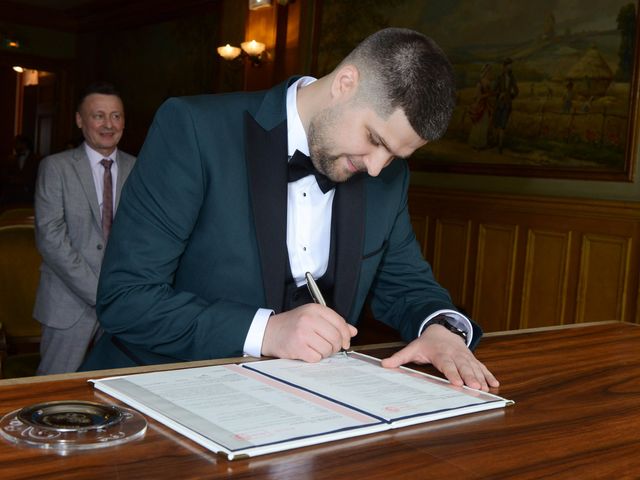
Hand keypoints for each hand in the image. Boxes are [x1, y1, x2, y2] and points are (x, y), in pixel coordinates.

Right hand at [262, 304, 357, 361]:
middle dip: (336, 346)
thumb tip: (353, 331)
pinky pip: (317, 357)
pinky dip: (315, 358)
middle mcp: (309, 319)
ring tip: (316, 349)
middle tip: (330, 347)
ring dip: (325, 353)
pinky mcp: (297, 347)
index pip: (340, 322)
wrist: (270, 332)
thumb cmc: (293, 325)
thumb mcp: (313, 317)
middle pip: (335, 337)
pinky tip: (308, 352)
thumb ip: (334, 323)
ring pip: (328, 349)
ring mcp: (302, 333)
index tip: (345, 342)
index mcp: (315, 309)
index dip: (346, 335)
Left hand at [381, 324, 498, 391]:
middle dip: (470, 377)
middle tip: (475, 388)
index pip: (447, 365)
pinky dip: (488, 374)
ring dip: (481, 378)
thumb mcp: (412, 348)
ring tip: (486, 389)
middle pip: (463, 367)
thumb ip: (399, 357)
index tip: (456, 383)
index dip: (452, 373)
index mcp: (441, 353)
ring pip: (474, 367)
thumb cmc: (426, 343)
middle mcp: (455, 355)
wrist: (441, 330)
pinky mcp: (472, 359)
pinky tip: (495, 383)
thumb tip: (384, 364)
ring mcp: (465, 356)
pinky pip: (482, 366)